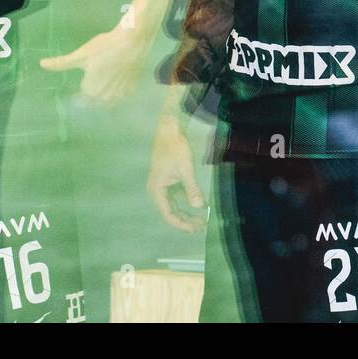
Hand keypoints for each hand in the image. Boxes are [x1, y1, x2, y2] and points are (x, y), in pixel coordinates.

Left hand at [39, 24, 151, 104]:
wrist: (132, 42)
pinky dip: (117, 94)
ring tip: (102, 85)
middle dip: (90, 98)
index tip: (76, 91)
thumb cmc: (104, 48)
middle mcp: (105, 98)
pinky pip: (121, 98)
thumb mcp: (80, 55)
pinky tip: (115, 84)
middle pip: (94, 103)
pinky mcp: (132, 89)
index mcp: (91, 91)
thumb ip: (61, 63)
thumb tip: (41, 64)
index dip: (77, 96)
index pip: (80, 101)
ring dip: (103, 98)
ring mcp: (121, 95)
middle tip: (90, 84)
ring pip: (108, 102)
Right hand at [147, 115, 205, 232]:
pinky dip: (187, 201)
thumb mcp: (185, 169)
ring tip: (200, 220)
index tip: (194, 229)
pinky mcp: (169, 180)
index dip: (181, 224)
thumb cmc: (175, 148)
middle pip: (170, 212)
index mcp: (156, 189)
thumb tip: (199, 206)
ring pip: (174, 205)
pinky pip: (177, 196)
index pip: (168, 214)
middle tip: (201, 226)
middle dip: (185, 220)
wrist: (170, 129)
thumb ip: (192, 189)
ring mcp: (163, 185)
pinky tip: (198, 204)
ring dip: (186, 212)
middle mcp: (157, 190)